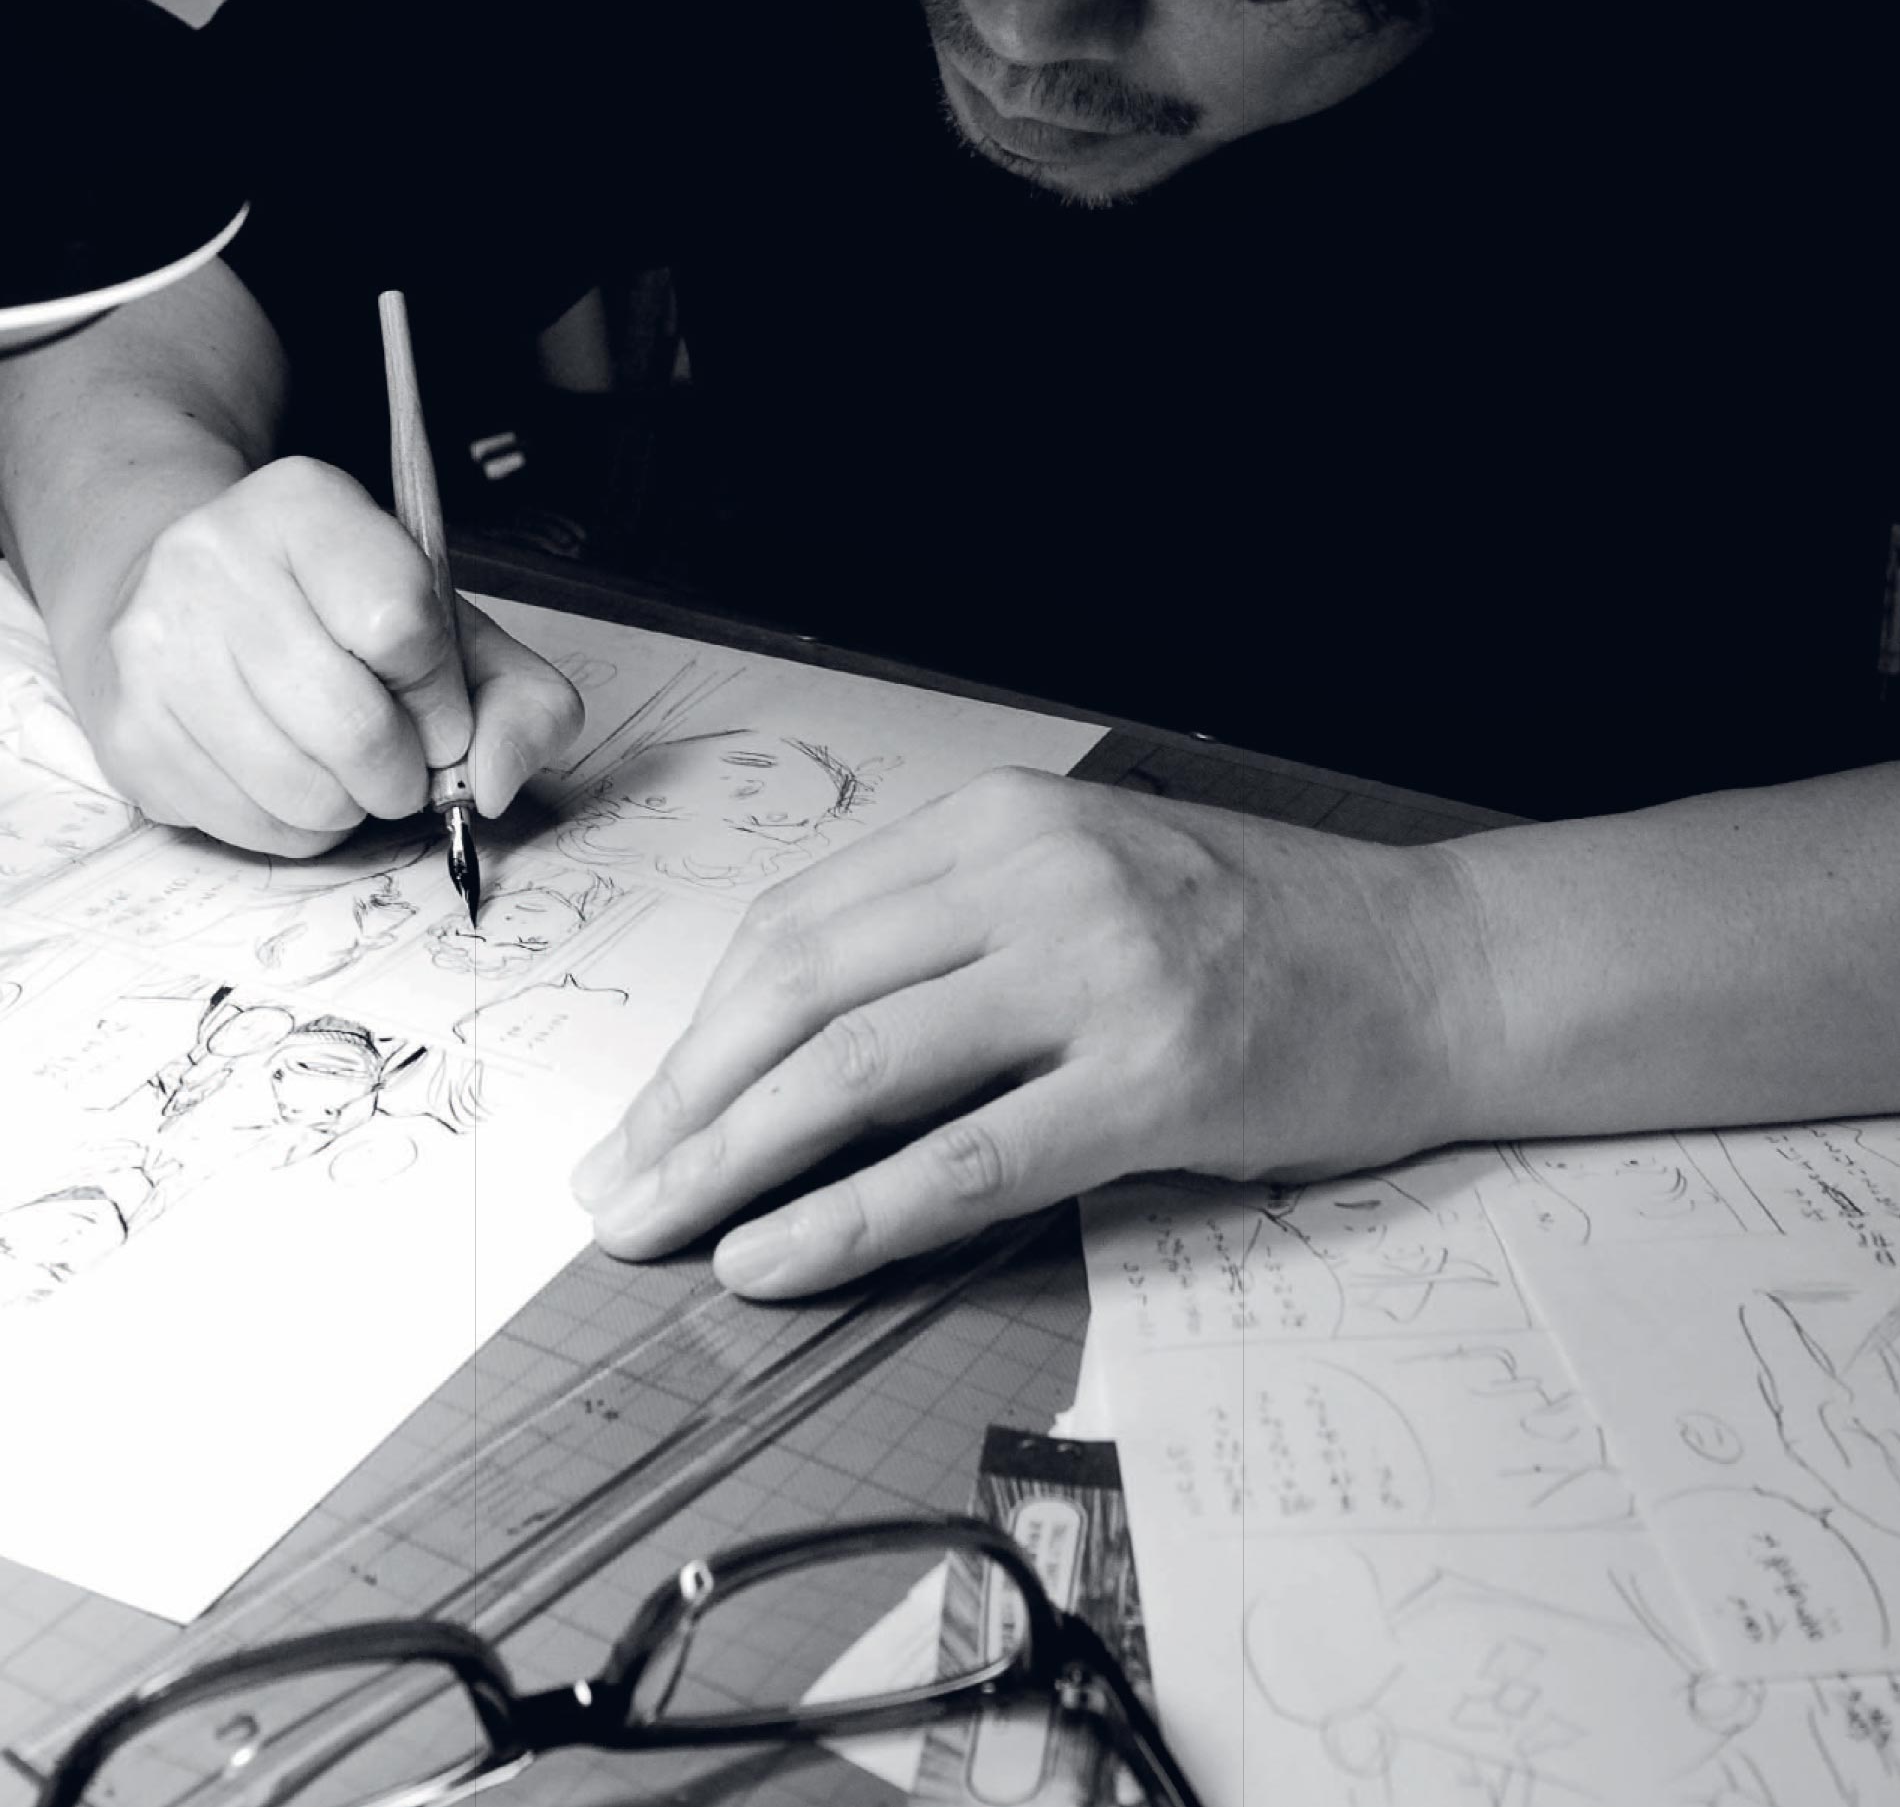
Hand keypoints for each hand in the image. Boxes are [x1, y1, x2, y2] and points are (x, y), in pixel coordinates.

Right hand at [68, 454, 582, 856]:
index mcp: (304, 505)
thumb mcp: (439, 616)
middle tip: (402, 763)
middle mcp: (213, 561)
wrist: (175, 590)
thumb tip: (492, 784)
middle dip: (403, 771)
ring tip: (344, 767)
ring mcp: (156, 648)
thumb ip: (516, 693)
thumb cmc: (327, 607)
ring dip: (351, 806)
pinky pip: (248, 826)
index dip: (441, 695)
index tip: (440, 708)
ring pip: (301, 791)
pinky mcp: (129, 730)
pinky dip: (294, 826)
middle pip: (352, 724)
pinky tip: (288, 776)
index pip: (403, 625)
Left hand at [570, 766, 1489, 1296]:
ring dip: (730, 1160)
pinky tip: (774, 1258)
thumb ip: (950, 936)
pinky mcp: (1153, 1080)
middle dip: (684, 1101)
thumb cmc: (1254, 933)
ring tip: (656, 1231)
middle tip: (612, 1186)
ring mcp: (1096, 971)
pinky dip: (848, 1217)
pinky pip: (964, 1161)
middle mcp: (1033, 876)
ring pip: (855, 1069)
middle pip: (799, 990)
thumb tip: (782, 1051)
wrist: (1435, 966)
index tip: (641, 1113)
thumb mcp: (1084, 882)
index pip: (798, 926)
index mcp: (1000, 821)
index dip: (698, 1031)